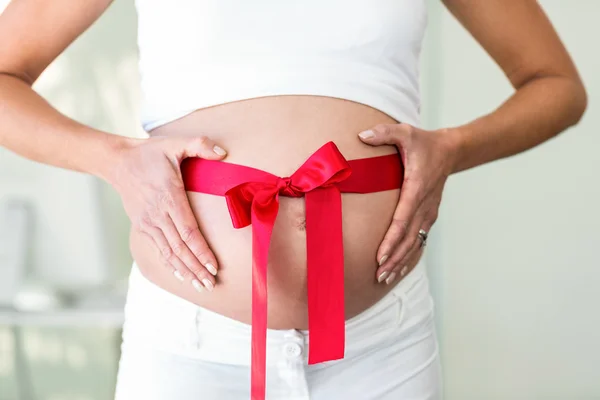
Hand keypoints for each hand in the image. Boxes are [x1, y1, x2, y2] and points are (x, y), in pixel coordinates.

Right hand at [109, 135, 226, 291]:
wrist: (117, 161)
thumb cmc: (150, 153)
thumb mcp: (175, 144)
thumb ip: (200, 145)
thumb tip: (222, 153)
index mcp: (169, 197)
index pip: (188, 231)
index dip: (201, 251)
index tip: (214, 266)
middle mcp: (158, 214)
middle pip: (180, 248)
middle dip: (196, 268)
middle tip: (211, 284)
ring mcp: (148, 223)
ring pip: (169, 253)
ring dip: (185, 271)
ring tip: (200, 286)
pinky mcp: (142, 226)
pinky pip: (158, 249)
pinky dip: (170, 264)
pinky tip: (181, 276)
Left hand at [358, 123, 457, 283]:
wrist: (451, 150)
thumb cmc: (423, 142)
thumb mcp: (405, 132)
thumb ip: (383, 133)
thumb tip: (361, 135)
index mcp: (416, 187)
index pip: (402, 219)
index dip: (391, 240)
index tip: (380, 256)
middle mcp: (424, 204)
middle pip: (408, 238)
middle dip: (394, 259)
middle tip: (379, 276)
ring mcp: (428, 212)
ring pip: (415, 243)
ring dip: (401, 262)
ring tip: (385, 278)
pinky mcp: (429, 215)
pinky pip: (419, 239)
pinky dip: (410, 255)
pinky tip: (399, 268)